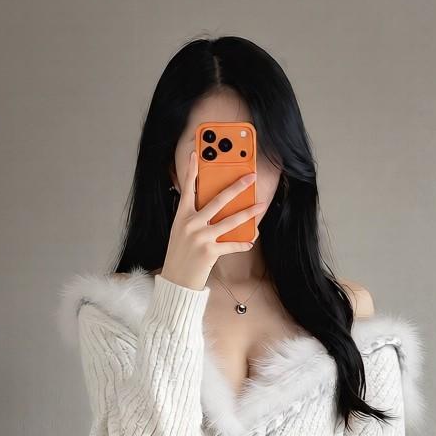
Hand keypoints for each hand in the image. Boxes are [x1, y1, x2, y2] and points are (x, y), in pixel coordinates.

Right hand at [160, 149, 270, 292]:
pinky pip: (231, 245)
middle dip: (237, 187)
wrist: (175, 281)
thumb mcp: (182, 232)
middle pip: (218, 200)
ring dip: (248, 213)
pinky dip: (242, 244)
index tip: (196, 153)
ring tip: (260, 206)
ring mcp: (201, 237)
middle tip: (250, 177)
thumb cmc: (180, 256)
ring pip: (230, 221)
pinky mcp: (209, 251)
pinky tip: (250, 241)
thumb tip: (217, 209)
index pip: (187, 188)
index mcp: (182, 216)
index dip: (191, 170)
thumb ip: (195, 218)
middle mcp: (191, 224)